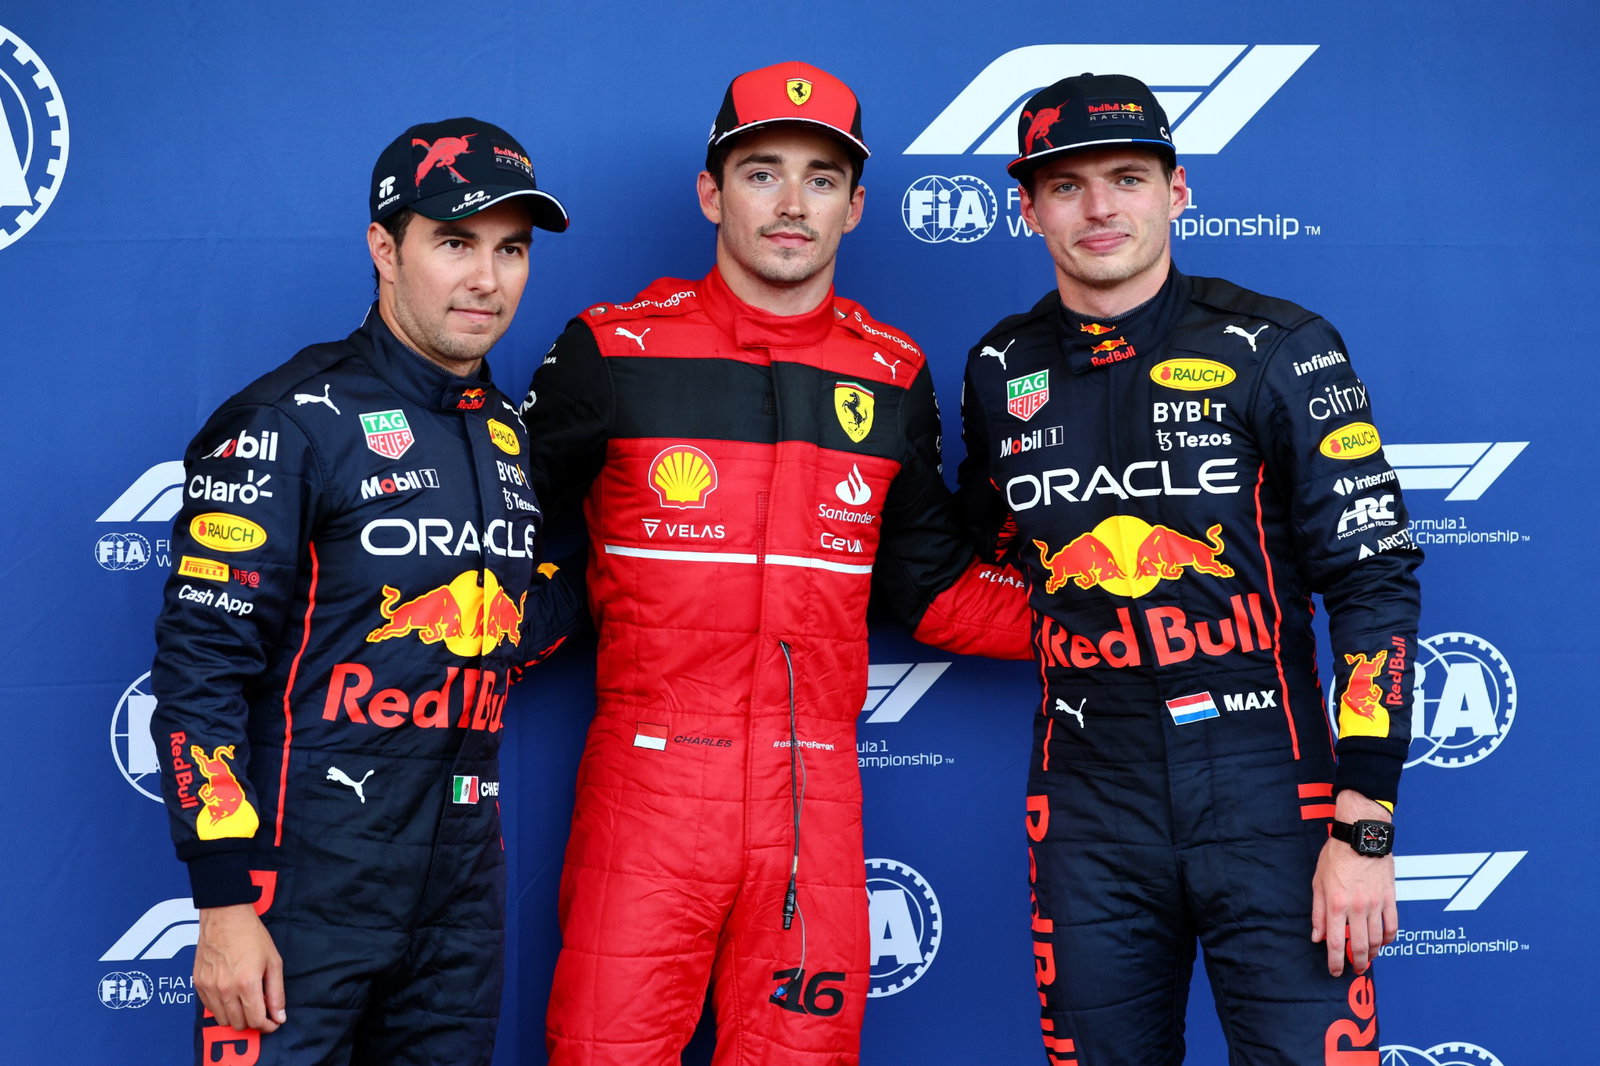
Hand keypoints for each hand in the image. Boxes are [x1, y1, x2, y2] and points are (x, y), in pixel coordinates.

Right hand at [193, 904, 285, 1032]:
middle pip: (238, 1024)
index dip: (267, 1025)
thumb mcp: (273, 962)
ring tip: (246, 1004)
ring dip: (236, 1017)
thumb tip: (279, 1016)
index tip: (273, 1023)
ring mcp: (209, 987)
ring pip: (222, 1019)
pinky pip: (209, 1008)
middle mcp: (225, 989)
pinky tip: (231, 996)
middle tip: (261, 1012)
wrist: (225, 917)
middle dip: (253, 1022)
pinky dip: (222, 1008)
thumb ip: (276, 992)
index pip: (256, 1020)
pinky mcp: (199, 983)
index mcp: (246, 983)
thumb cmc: (251, 935)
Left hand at [1310, 792, 1396, 976]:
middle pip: (1359, 946)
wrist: (1361, 836)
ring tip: (1368, 958)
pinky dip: (1389, 938)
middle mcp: (1356, 908)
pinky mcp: (1390, 898)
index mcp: (1336, 904)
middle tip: (1355, 970)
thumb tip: (1316, 937)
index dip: (1335, 961)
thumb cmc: (1336, 856)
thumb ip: (1318, 912)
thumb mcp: (1318, 883)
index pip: (1335, 942)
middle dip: (1357, 963)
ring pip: (1377, 939)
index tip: (1335, 971)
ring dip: (1373, 953)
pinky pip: (1392, 925)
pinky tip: (1383, 942)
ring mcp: (1376, 904)